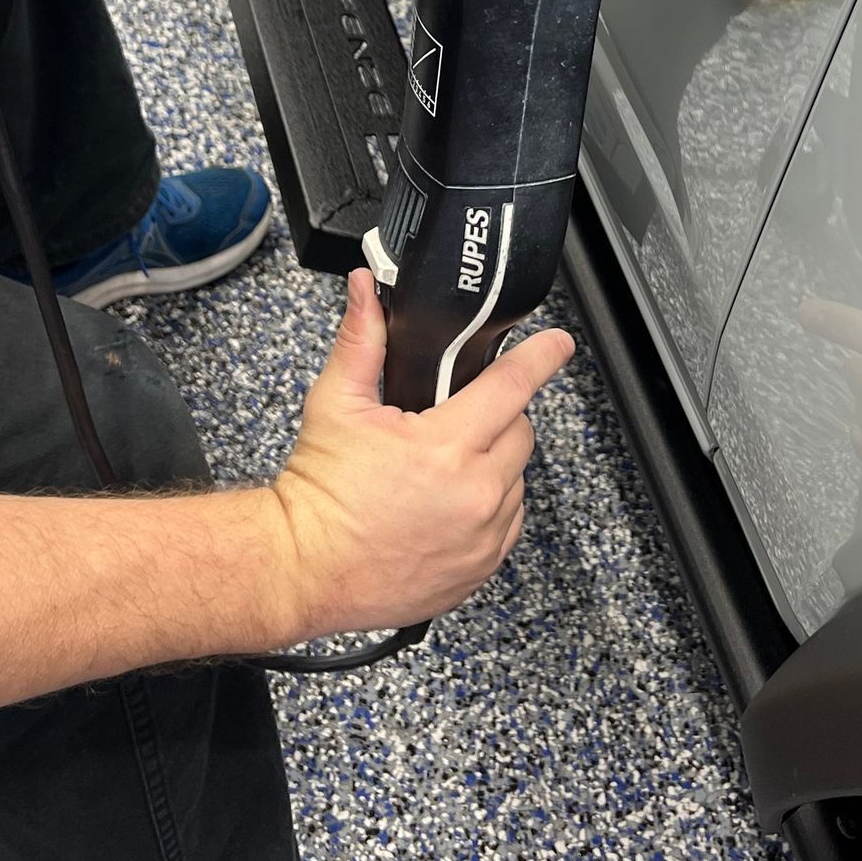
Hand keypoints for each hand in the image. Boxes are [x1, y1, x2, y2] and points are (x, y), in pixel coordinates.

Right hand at [268, 271, 570, 636]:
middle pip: (520, 430)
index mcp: (445, 447)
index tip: (558, 344)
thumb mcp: (336, 404)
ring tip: (442, 468)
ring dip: (493, 463)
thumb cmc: (319, 494)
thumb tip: (366, 290)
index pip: (513, 386)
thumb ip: (361, 341)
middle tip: (453, 419)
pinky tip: (448, 502)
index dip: (541, 356)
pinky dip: (490, 507)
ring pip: (517, 478)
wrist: (304, 570)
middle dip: (495, 416)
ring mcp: (482, 536)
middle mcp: (475, 493)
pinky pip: (509, 522)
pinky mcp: (482, 568)